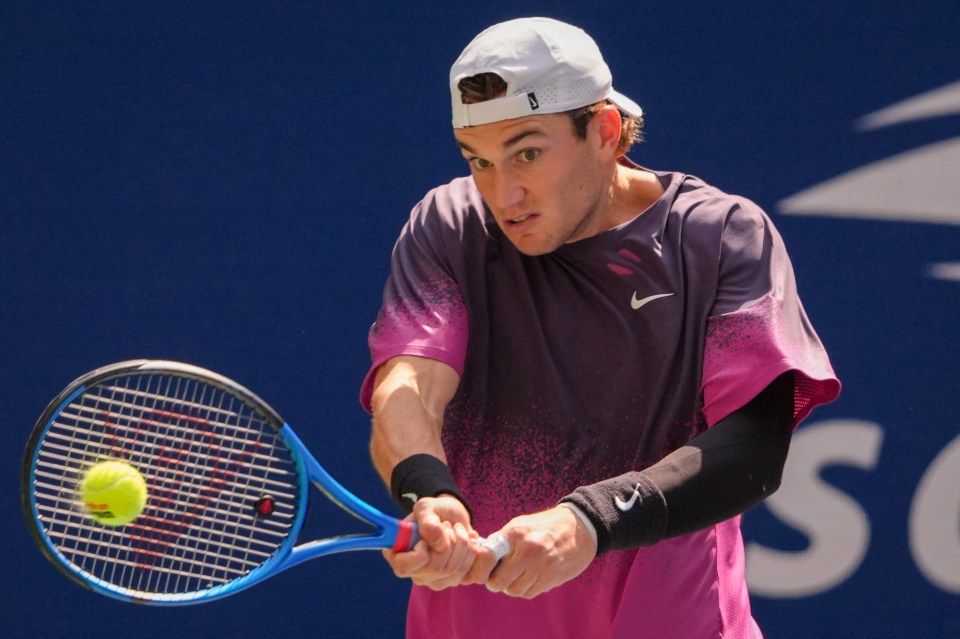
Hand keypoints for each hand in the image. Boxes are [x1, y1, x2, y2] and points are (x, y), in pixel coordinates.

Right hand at [381, 495, 481, 590]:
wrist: (451, 516)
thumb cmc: (434, 511)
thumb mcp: (426, 508)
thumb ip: (428, 523)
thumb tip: (440, 545)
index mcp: (398, 556)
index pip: (404, 567)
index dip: (420, 552)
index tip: (426, 537)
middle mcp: (415, 573)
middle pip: (435, 569)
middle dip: (448, 541)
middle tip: (448, 525)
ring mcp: (435, 580)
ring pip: (455, 570)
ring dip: (463, 543)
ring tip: (458, 529)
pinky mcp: (454, 580)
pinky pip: (471, 574)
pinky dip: (475, 552)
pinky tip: (471, 538)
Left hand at [476, 505, 596, 598]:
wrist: (579, 528)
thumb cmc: (542, 527)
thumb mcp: (519, 525)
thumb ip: (499, 541)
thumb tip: (477, 559)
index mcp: (514, 534)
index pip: (486, 555)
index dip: (478, 568)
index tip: (479, 571)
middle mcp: (527, 550)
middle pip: (497, 582)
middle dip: (494, 582)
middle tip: (498, 575)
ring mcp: (540, 565)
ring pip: (513, 591)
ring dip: (511, 586)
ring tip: (518, 574)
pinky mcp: (552, 577)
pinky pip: (529, 593)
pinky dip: (526, 589)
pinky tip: (531, 577)